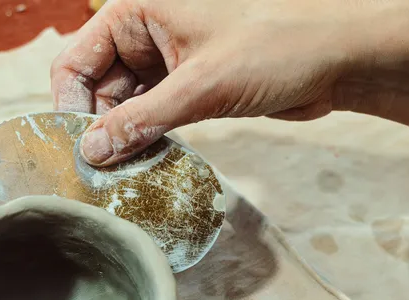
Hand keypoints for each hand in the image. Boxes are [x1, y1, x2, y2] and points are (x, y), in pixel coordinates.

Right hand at [51, 0, 388, 165]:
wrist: (337, 59)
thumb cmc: (276, 48)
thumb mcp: (200, 86)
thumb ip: (141, 120)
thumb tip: (91, 151)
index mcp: (138, 12)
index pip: (77, 60)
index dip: (70, 106)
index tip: (75, 150)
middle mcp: (146, 33)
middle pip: (97, 87)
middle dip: (99, 128)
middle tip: (101, 173)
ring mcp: (167, 61)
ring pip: (124, 105)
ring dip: (124, 138)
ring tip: (125, 173)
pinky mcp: (188, 85)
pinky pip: (152, 115)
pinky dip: (148, 139)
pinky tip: (147, 164)